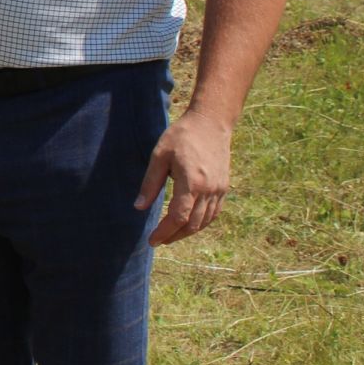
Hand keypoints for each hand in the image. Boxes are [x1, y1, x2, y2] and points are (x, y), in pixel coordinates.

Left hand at [136, 108, 232, 244]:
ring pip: (205, 222)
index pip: (178, 217)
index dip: (165, 232)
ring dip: (187, 232)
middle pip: (192, 224)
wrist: (211, 124)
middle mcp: (209, 190)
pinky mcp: (224, 188)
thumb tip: (139, 207)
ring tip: (170, 235)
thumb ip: (150, 183)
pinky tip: (189, 224)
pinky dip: (201, 223)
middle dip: (174, 236)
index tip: (152, 241)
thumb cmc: (181, 136)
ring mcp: (220, 191)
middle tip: (158, 241)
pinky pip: (214, 213)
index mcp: (192, 183)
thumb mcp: (159, 156)